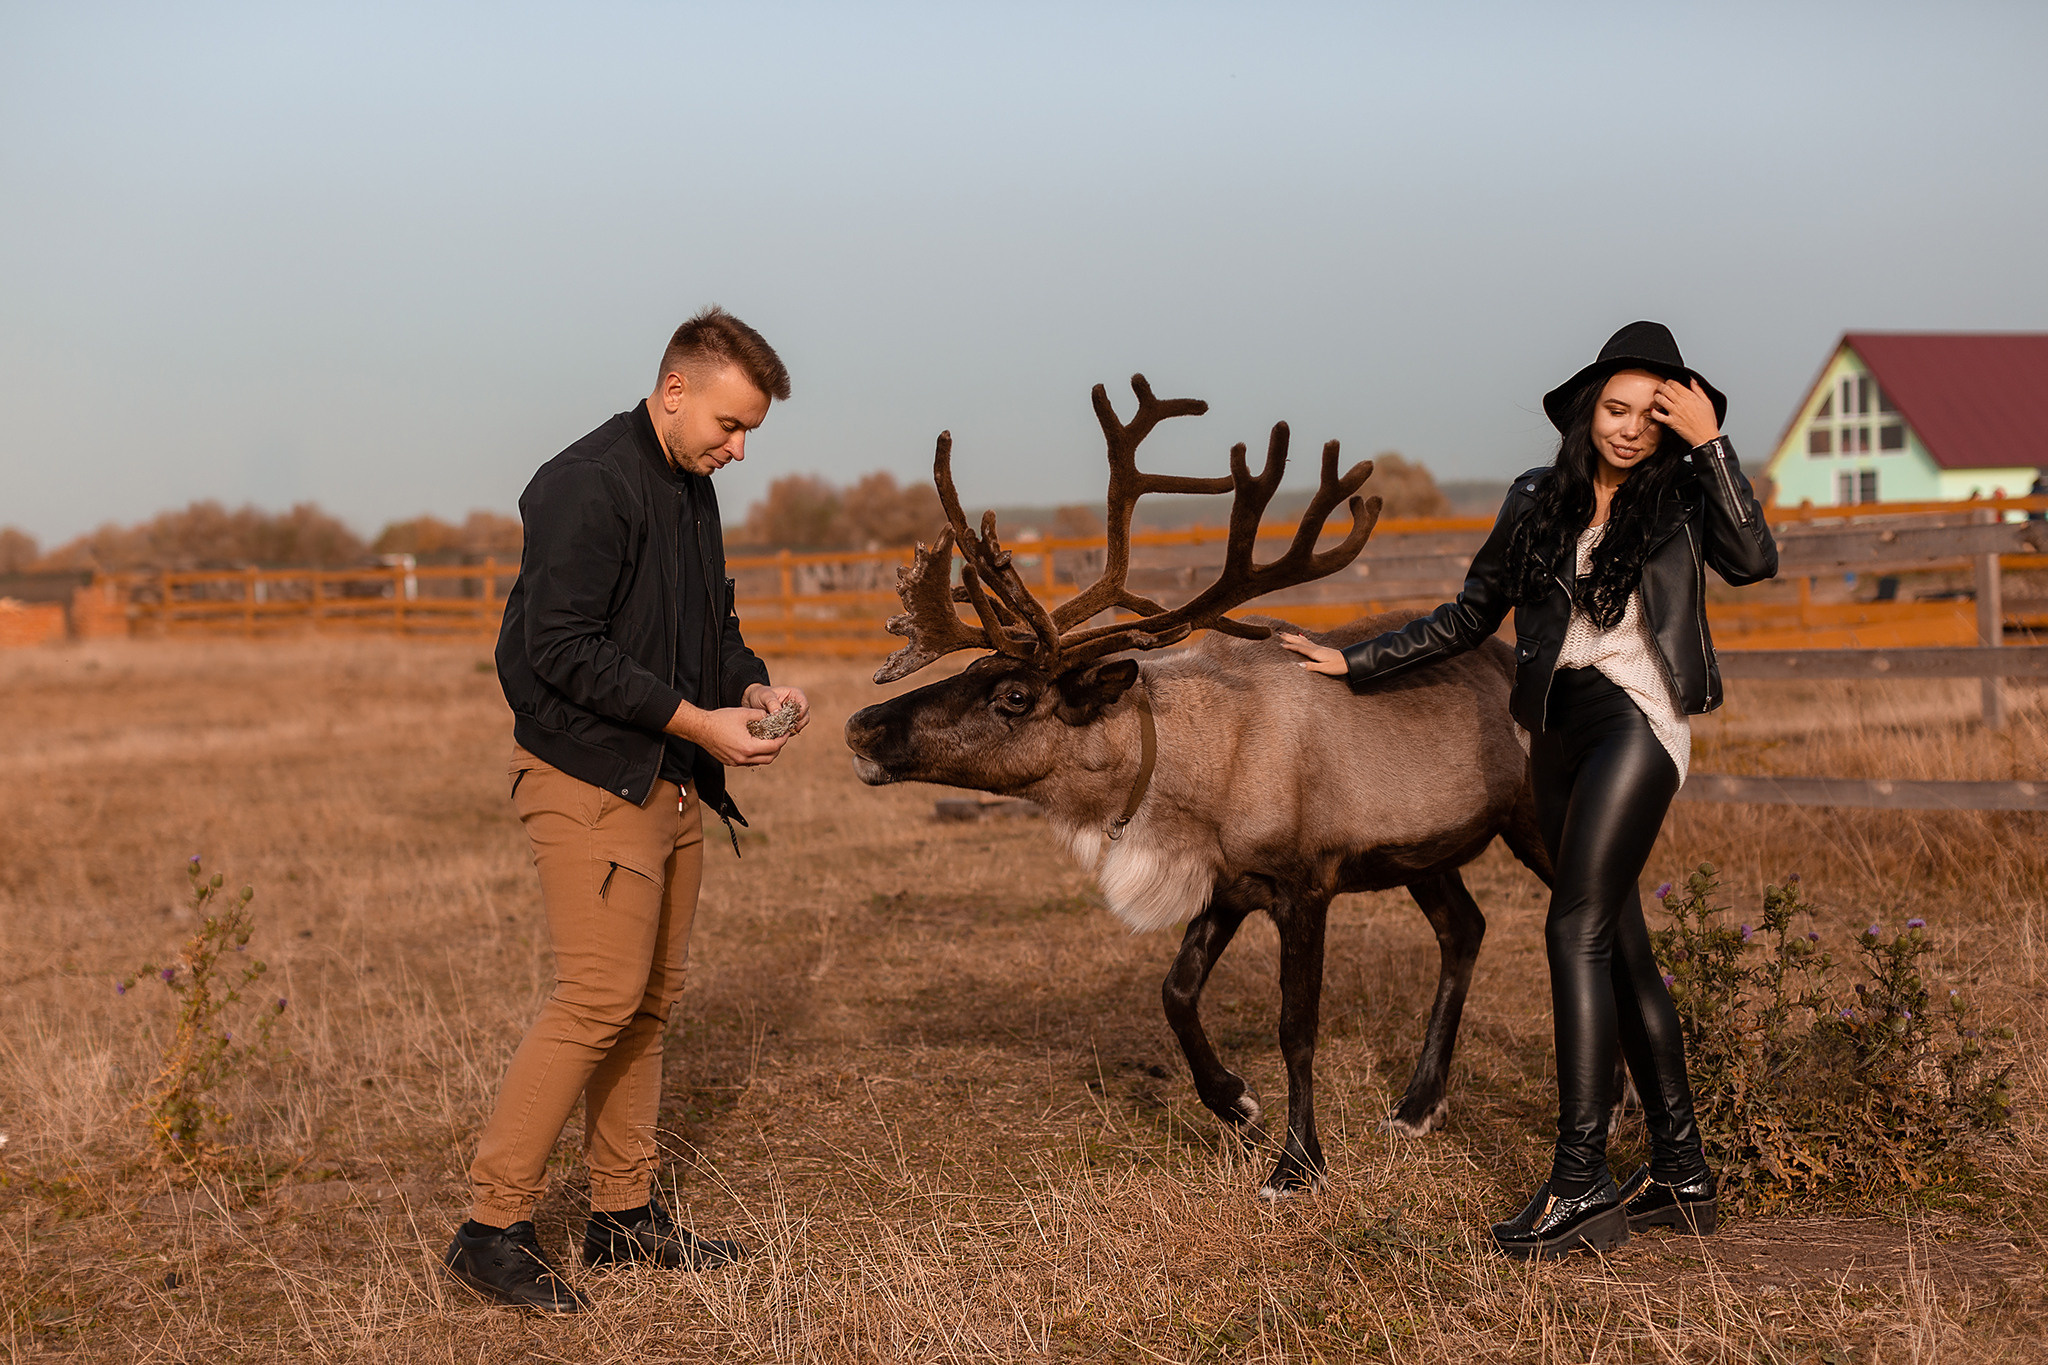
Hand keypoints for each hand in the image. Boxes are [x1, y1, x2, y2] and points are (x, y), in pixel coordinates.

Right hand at [667, 702, 788, 765]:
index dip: (783, 739)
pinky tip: (755, 744)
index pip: (773, 746)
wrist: (700, 728)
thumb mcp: (744, 713)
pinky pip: (749, 762)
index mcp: (748, 747)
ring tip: (769, 740)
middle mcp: (743, 758)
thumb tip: (772, 717)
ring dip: (767, 753)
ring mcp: (736, 762)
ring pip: (759, 762)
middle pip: (769, 758)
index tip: (786, 732)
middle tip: (780, 737)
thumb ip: (761, 715)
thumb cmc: (720, 719)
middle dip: (778, 748)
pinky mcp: (730, 762)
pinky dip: (756, 755)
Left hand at [743, 683, 809, 734]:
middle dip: (796, 724)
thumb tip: (779, 714)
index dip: (800, 714)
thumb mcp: (765, 696)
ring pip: (800, 725)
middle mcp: (798, 705)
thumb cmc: (760, 695)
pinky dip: (787, 733)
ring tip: (780, 731)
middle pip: (805, 717)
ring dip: (791, 729)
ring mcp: (795, 715)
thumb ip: (772, 703)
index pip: (804, 705)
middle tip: (785, 729)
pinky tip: (778, 733)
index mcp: (796, 694)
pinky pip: (793, 730)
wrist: (752, 702)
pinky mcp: (789, 723)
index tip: (789, 720)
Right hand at [1277, 632, 1347, 676]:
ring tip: (1286, 634)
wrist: (1349, 661)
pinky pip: (1308, 641)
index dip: (1290, 646)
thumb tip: (1298, 664)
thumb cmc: (1338, 666)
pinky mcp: (1321, 649)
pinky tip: (1301, 637)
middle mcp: (1316, 648)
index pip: (1300, 648)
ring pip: (1303, 640)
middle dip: (1289, 638)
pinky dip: (1302, 638)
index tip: (1280, 645)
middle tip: (1279, 634)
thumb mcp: (1325, 669)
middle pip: (1300, 641)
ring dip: (1294, 637)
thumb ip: (1312, 667)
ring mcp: (1318, 648)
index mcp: (1315, 653)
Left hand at [1652, 377, 1720, 448]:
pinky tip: (1654, 411)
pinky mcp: (1671, 422)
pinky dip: (1654, 412)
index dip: (1669, 382)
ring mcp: (1675, 413)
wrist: (1706, 436)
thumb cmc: (1708, 421)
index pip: (1675, 384)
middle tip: (1659, 388)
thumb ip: (1698, 390)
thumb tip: (1692, 380)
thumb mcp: (1707, 402)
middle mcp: (1681, 403)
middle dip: (1660, 387)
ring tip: (1657, 398)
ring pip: (1661, 400)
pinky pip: (1658, 416)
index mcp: (1690, 397)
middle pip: (1666, 390)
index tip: (1668, 383)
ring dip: (1656, 397)